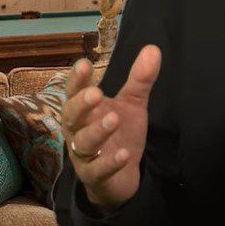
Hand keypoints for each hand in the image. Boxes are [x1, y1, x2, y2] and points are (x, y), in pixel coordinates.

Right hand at [62, 44, 161, 212]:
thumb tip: (153, 49)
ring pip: (84, 143)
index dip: (77, 79)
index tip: (84, 64)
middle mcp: (78, 130)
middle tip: (96, 94)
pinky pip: (98, 171)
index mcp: (84, 109)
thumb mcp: (132, 104)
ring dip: (97, 131)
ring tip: (114, 119)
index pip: (74, 91)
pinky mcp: (95, 177)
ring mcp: (84, 155)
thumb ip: (139, 79)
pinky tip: (124, 154)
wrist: (120, 175)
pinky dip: (110, 162)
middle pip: (71, 115)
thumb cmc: (120, 132)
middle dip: (81, 104)